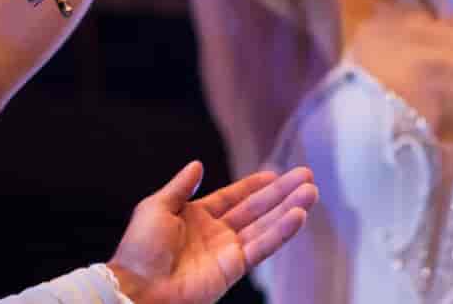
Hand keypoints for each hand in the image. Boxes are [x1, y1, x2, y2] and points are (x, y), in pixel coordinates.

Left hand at [107, 161, 317, 303]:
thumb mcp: (156, 207)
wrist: (140, 288)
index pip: (232, 198)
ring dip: (289, 208)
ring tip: (311, 192)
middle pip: (256, 209)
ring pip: (265, 226)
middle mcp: (216, 233)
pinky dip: (281, 231)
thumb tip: (198, 164)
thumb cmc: (141, 249)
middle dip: (281, 193)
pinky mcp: (234, 268)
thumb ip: (181, 187)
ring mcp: (227, 251)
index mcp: (196, 217)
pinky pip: (262, 246)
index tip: (275, 172)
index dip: (254, 185)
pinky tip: (298, 215)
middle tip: (306, 177)